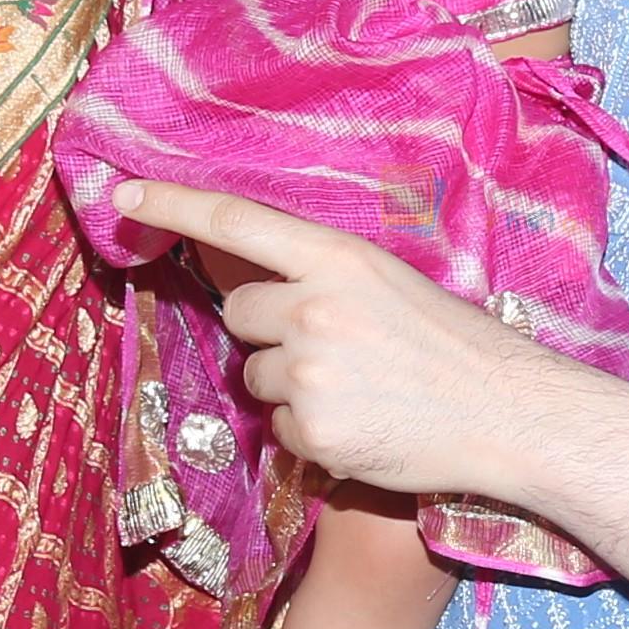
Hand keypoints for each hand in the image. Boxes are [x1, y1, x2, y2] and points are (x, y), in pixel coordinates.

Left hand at [119, 179, 557, 509]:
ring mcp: (309, 372)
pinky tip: (364, 426)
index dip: (172, 204)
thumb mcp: (391, 284)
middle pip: (241, 311)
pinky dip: (312, 434)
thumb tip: (263, 295)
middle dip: (270, 329)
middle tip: (337, 347)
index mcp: (337, 259)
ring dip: (291, 386)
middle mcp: (314, 308)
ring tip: (361, 389)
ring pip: (255, 375)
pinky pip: (280, 430)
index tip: (121, 193)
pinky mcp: (312, 430)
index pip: (235, 221)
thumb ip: (324, 279)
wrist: (507, 413)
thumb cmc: (455, 346)